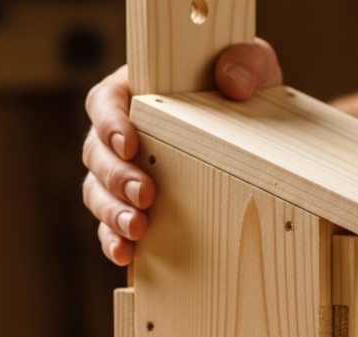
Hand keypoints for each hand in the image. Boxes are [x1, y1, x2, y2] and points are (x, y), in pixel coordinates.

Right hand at [82, 41, 282, 264]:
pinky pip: (111, 228)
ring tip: (138, 228)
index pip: (105, 102)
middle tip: (145, 195)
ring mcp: (125, 176)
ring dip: (114, 213)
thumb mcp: (255, 69)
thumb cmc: (248, 95)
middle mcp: (122, 136)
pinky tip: (126, 254)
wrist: (260, 138)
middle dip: (116, 177)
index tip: (130, 144)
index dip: (109, 123)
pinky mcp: (135, 210)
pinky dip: (114, 241)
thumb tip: (232, 82)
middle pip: (96, 154)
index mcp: (137, 93)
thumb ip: (247, 62)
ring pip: (98, 193)